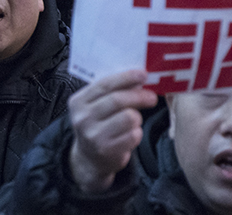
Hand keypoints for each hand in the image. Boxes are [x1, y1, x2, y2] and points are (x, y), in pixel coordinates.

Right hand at [68, 70, 157, 193]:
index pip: (105, 85)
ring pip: (129, 118)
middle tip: (152, 97)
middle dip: (140, 96)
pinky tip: (129, 135)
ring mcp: (93, 136)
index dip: (127, 77)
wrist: (90, 156)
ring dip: (137, 117)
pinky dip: (137, 133)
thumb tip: (141, 77)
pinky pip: (133, 135)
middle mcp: (83, 119)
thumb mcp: (98, 103)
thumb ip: (114, 89)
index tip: (143, 74)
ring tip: (133, 121)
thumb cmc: (100, 122)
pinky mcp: (106, 151)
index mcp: (79, 101)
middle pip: (118, 100)